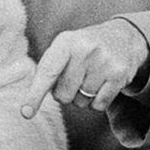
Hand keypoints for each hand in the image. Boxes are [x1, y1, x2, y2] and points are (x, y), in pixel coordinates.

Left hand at [22, 18, 149, 118]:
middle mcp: (84, 49)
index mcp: (65, 41)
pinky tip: (103, 84)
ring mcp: (103, 61)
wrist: (123, 37)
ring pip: (81, 102)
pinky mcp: (119, 74)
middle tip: (76, 76)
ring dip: (83, 96)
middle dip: (66, 92)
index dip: (35, 94)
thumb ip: (47, 70)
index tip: (26, 113)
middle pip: (63, 94)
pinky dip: (98, 101)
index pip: (47, 72)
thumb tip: (30, 104)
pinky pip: (99, 105)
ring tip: (91, 76)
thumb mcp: (64, 48)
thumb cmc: (83, 49)